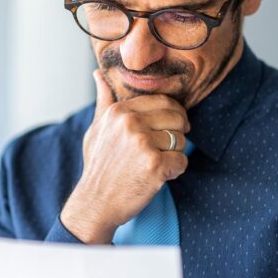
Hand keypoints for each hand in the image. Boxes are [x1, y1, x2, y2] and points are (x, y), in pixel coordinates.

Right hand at [60, 70, 189, 243]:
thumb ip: (104, 101)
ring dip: (174, 155)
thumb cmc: (98, 165)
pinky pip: (182, 161)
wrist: (94, 203)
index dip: (172, 115)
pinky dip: (174, 171)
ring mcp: (142, 143)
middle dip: (176, 134)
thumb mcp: (96, 129)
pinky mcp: (154, 165)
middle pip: (177, 118)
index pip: (164, 102)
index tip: (168, 128)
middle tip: (162, 149)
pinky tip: (157, 177)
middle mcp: (130, 123)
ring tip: (154, 164)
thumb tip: (98, 73)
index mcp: (119, 111)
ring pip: (181, 140)